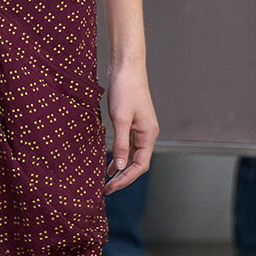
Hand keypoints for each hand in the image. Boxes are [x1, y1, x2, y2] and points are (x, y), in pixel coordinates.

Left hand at [105, 66, 158, 193]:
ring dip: (121, 168)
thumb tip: (120, 167)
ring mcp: (140, 128)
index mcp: (149, 134)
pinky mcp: (132, 122)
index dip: (126, 179)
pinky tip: (110, 161)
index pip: (140, 165)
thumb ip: (121, 144)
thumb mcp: (120, 118)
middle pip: (137, 163)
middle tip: (107, 189)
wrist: (127, 66)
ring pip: (133, 155)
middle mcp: (147, 133)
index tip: (111, 187)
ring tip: (107, 180)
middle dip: (123, 177)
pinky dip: (120, 155)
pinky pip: (128, 144)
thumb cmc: (126, 89)